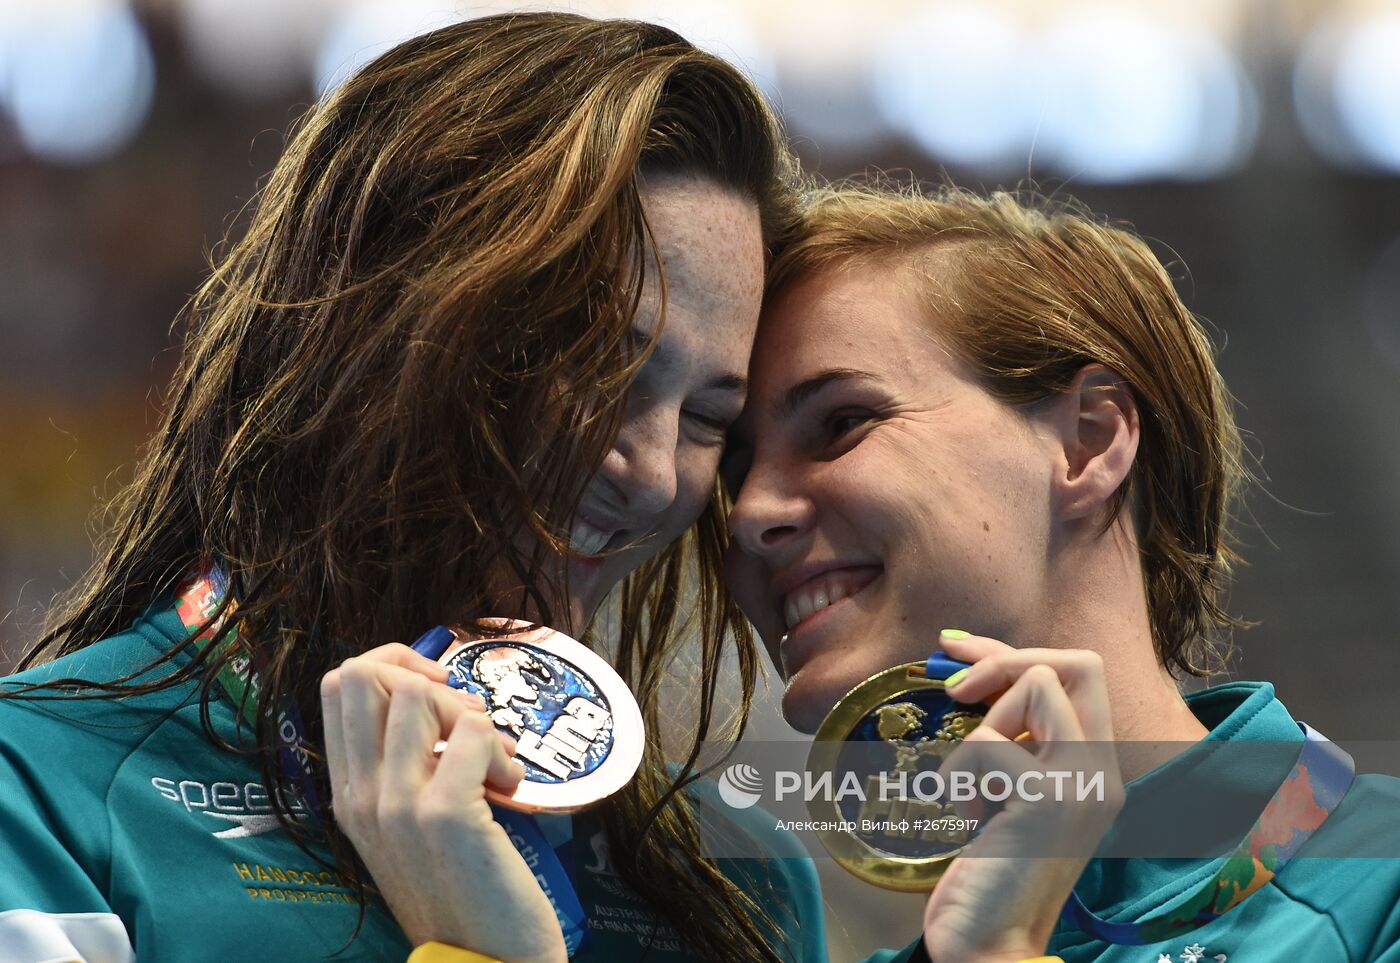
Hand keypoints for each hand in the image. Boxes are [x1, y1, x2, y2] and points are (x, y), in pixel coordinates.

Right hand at [321, 643, 566, 962]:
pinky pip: (475, 730)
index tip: (437, 693)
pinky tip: (510, 788)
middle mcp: (361, 796)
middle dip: (426, 676)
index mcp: (347, 795)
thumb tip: (437, 696)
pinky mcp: (445, 815)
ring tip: (495, 762)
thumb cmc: (459, 891)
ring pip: (419, 693)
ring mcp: (397, 804)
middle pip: (363, 673)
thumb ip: (407, 766)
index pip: (337, 685)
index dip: (392, 665)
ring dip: (472, 715)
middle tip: (467, 721)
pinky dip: (503, 749)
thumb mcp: (410, 825)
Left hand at [919, 631, 1123, 962]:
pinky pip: (988, 740)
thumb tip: (970, 673)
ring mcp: (1082, 784)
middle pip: (1079, 663)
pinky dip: (959, 771)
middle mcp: (1102, 773)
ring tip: (969, 789)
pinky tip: (966, 819)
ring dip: (981, 727)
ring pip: (1036, 686)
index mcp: (1096, 771)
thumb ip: (1007, 740)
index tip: (957, 654)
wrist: (990, 947)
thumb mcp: (1005, 795)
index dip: (1012, 652)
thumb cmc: (988, 876)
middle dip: (1006, 661)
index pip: (1078, 675)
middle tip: (957, 694)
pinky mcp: (1047, 798)